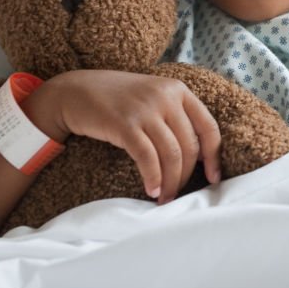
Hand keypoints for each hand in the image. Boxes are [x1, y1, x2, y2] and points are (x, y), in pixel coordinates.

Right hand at [23, 69, 220, 204]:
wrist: (74, 91)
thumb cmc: (116, 99)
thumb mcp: (152, 97)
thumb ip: (174, 116)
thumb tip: (198, 156)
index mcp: (178, 89)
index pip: (208, 127)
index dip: (214, 157)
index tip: (213, 178)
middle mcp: (166, 96)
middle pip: (189, 146)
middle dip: (186, 176)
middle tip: (176, 193)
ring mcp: (146, 109)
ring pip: (171, 155)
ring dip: (170, 182)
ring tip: (164, 198)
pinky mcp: (125, 124)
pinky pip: (147, 158)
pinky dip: (152, 178)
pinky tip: (151, 190)